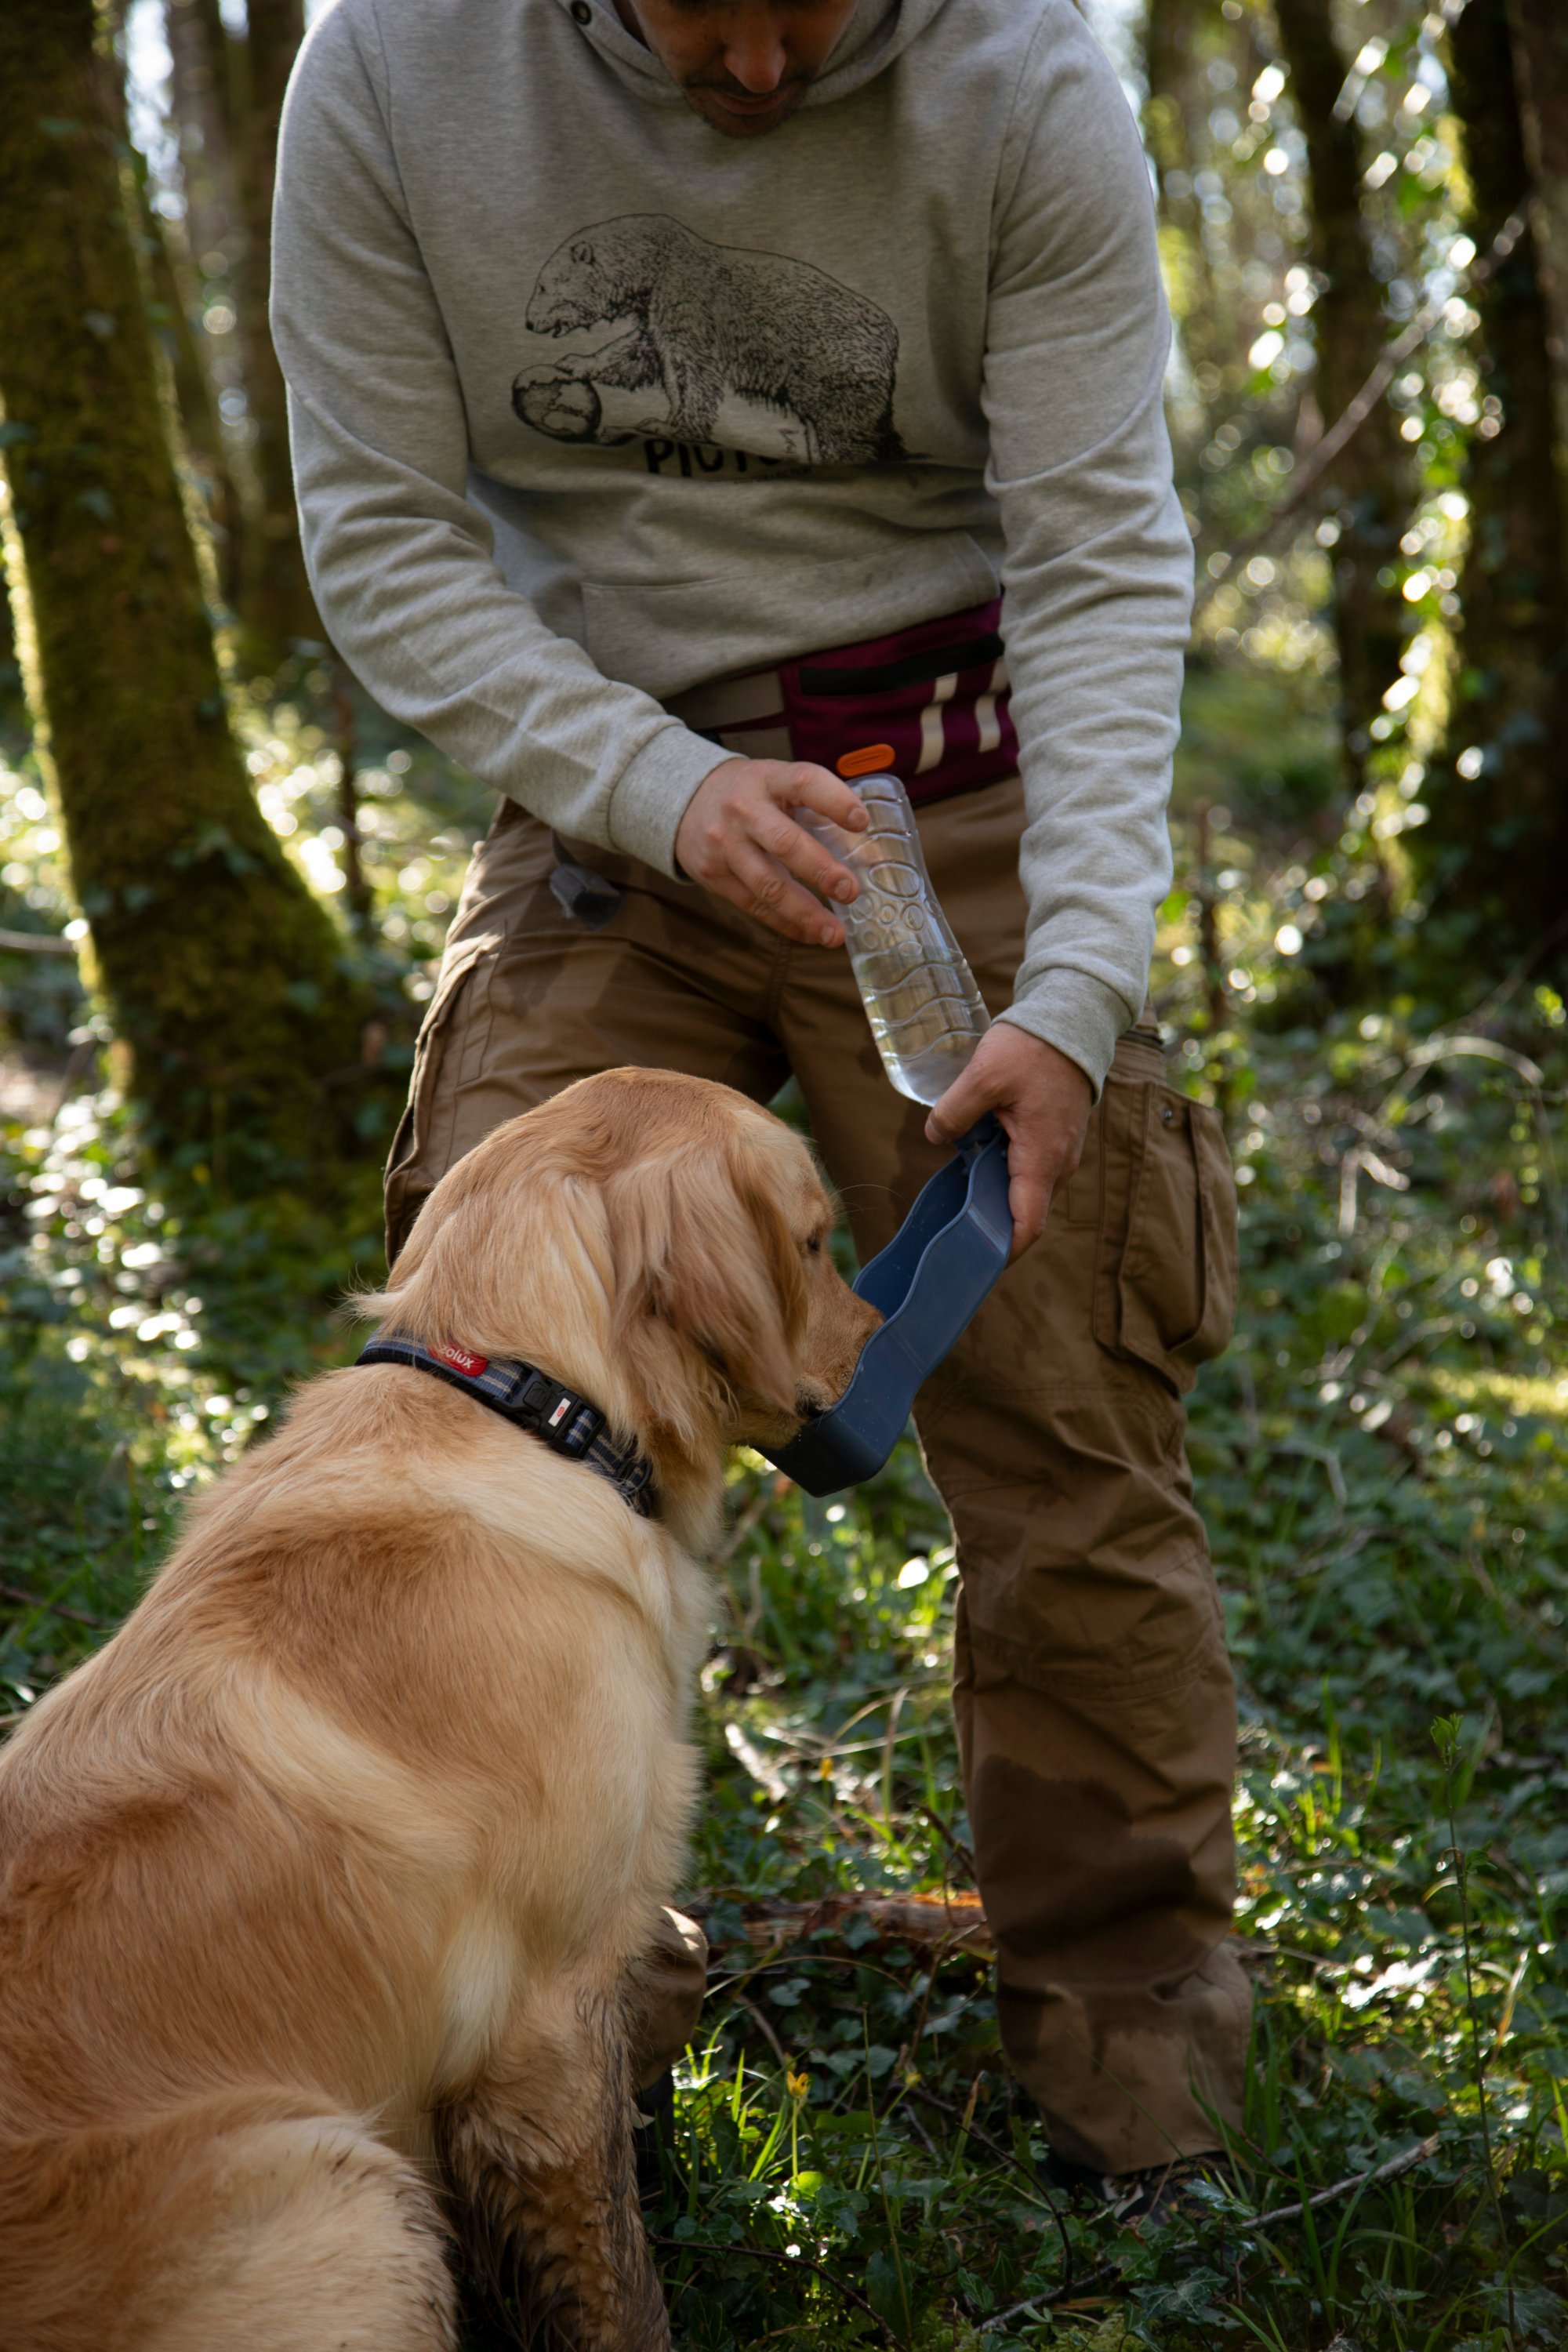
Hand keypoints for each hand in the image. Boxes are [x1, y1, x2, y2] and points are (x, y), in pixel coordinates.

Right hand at [675, 758, 867, 947]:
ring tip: (834, 934)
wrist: (686, 801)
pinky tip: (810, 933)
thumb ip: (821, 814)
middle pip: (784, 843)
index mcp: (768, 778)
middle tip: (850, 892)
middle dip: (820, 870)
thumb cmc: (752, 795)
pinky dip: (785, 923)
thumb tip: (871, 858)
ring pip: (767, 885)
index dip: (835, 800)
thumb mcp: (780, 787)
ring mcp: (724, 844)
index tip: (861, 821)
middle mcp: (743, 810)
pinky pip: (753, 905)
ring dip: (805, 913)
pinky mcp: (713, 875)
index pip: (804, 783)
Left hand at [925, 1023, 1091, 1260]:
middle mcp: (1058, 1164)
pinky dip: (1006, 1173)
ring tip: (959, 1191)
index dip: (1002, 1251)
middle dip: (991, 1224)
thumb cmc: (1032, 1049)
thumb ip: (954, 1112)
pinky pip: (1031, 1169)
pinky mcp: (1057, 1137)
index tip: (973, 1260)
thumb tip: (935, 1136)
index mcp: (1042, 1158)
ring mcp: (1061, 1152)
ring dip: (997, 1194)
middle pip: (1025, 1213)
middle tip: (951, 1228)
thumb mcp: (982, 1076)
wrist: (1072, 1020)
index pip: (1028, 1226)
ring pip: (1027, 1190)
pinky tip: (977, 1158)